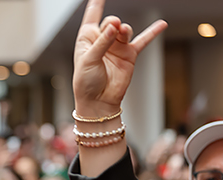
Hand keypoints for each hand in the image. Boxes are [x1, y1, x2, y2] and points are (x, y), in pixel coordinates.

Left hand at [73, 0, 166, 114]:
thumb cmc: (86, 82)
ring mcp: (117, 47)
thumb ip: (102, 42)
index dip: (96, 3)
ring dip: (124, 30)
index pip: (92, 16)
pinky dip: (152, 32)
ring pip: (124, 30)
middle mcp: (103, 40)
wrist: (98, 102)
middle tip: (114, 26)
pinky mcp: (129, 55)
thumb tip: (115, 25)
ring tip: (122, 33)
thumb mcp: (88, 60)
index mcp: (87, 39)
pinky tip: (162, 24)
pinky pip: (143, 41)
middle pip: (111, 22)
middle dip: (112, 23)